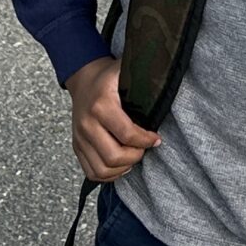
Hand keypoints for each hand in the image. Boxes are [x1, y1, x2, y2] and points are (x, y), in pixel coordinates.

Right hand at [65, 56, 158, 182]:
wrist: (83, 80)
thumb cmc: (108, 77)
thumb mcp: (125, 70)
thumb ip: (145, 75)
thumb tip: (168, 78)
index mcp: (101, 105)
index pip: (127, 134)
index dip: (146, 140)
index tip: (156, 139)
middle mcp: (87, 124)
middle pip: (113, 156)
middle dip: (135, 156)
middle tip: (144, 148)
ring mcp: (79, 138)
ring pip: (102, 170)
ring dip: (123, 168)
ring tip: (134, 156)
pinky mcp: (77, 147)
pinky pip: (92, 172)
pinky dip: (109, 175)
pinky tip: (121, 164)